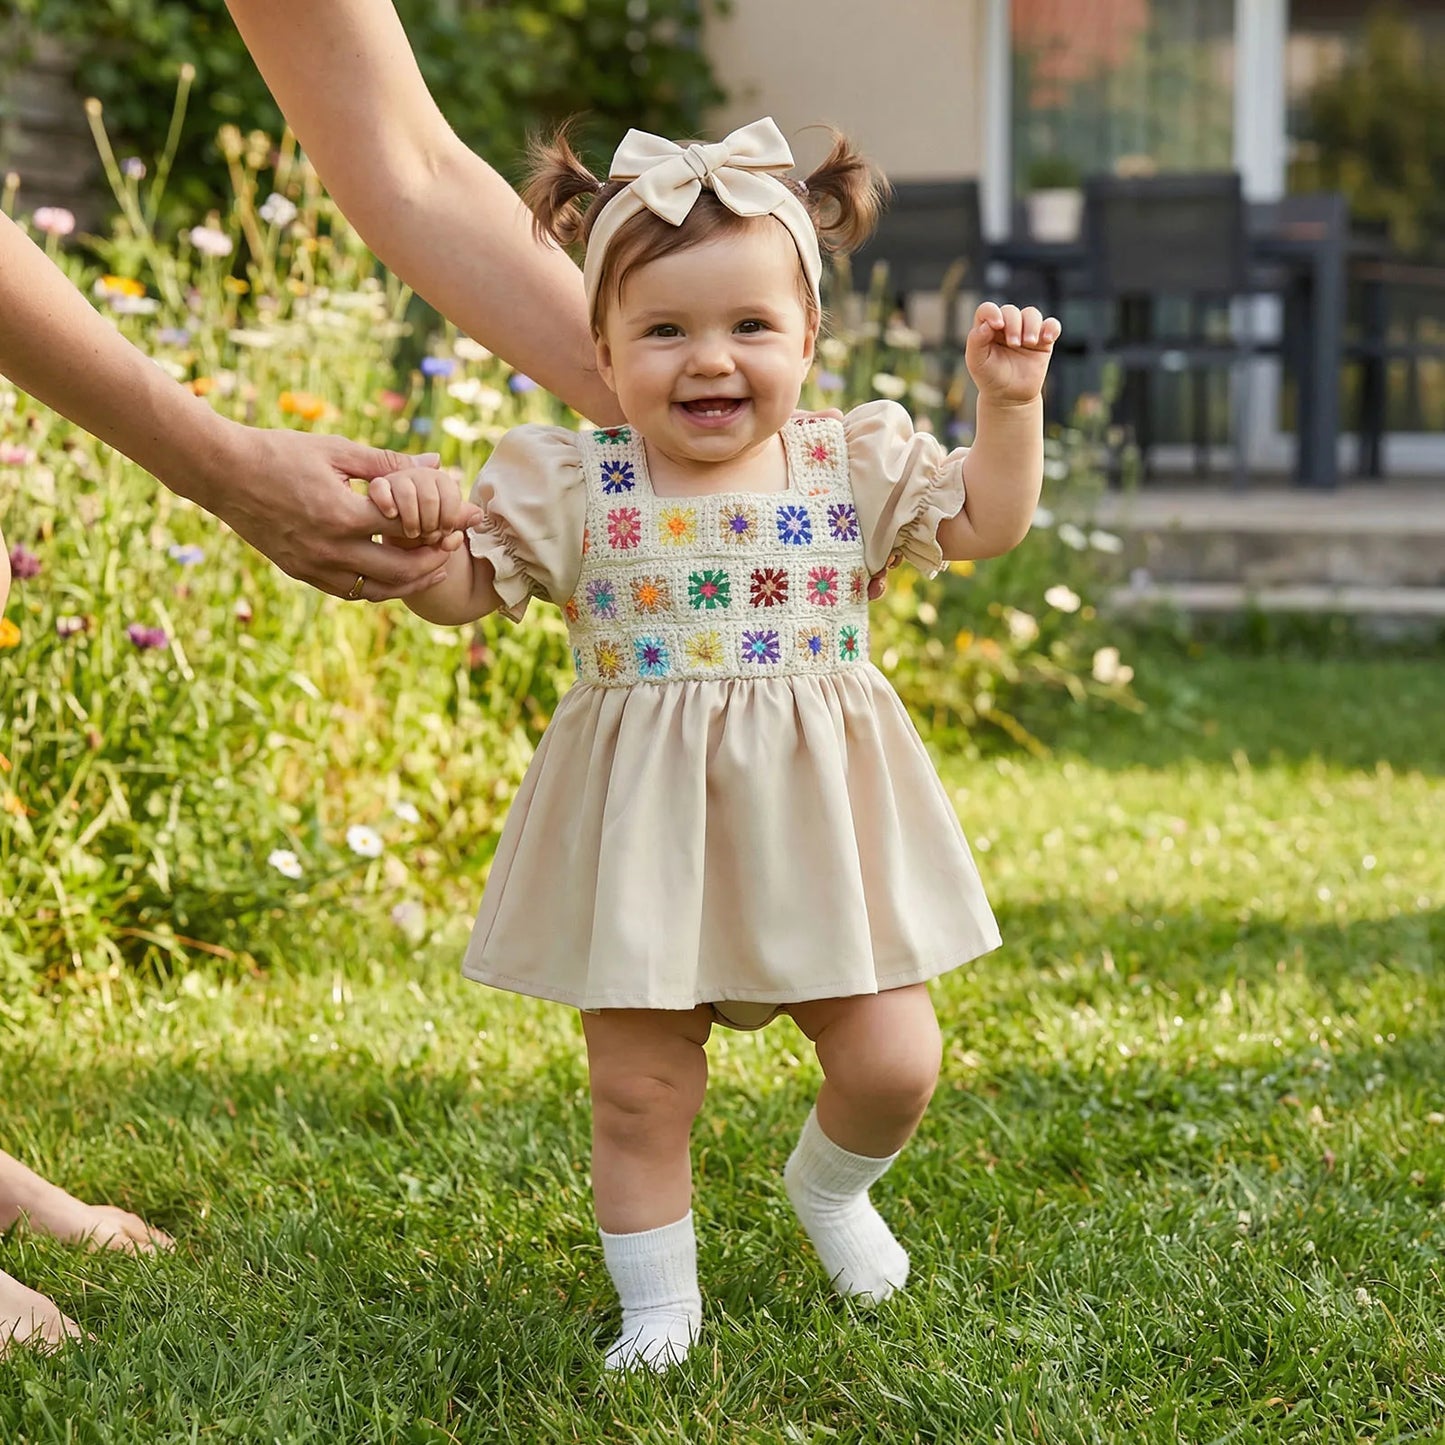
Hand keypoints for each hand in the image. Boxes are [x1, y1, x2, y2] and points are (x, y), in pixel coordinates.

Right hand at [199, 424, 482, 601]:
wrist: (222, 472)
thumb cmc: (280, 452)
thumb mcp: (337, 451)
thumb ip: (388, 463)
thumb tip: (435, 464)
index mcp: (341, 515)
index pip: (409, 530)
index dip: (444, 527)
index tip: (464, 521)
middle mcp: (329, 549)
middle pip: (401, 571)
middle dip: (434, 561)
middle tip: (453, 546)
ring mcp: (314, 566)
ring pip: (379, 590)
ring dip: (411, 581)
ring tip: (433, 564)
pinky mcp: (301, 572)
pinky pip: (352, 591)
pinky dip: (380, 586)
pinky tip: (395, 571)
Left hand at [965, 302, 1060, 405]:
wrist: (1009, 396)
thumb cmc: (990, 377)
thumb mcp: (976, 362)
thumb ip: (976, 341)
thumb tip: (987, 324)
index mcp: (987, 328)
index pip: (987, 309)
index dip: (992, 312)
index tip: (997, 325)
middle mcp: (1006, 326)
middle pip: (1011, 311)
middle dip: (1014, 324)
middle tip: (1014, 344)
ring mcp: (1025, 331)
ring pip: (1032, 313)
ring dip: (1032, 325)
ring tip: (1030, 343)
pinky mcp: (1042, 340)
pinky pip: (1052, 324)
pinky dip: (1052, 327)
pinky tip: (1047, 339)